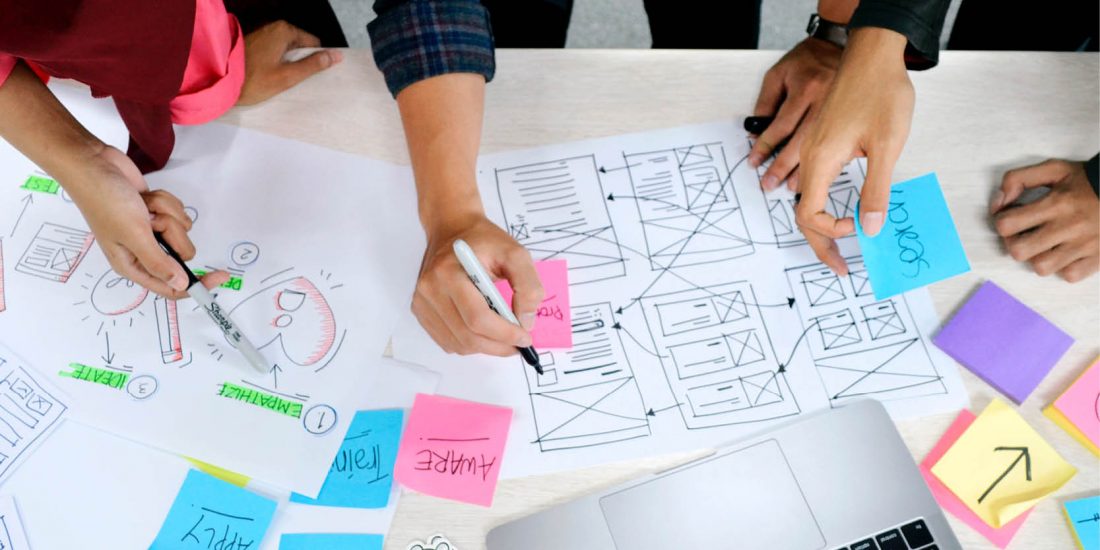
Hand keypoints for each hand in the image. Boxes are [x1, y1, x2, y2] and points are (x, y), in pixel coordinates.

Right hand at [64, 147, 227, 297]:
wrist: (94, 164)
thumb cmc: (104, 200)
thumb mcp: (134, 234)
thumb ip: (158, 262)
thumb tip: (180, 285)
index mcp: (132, 264)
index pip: (170, 286)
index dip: (197, 285)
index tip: (220, 276)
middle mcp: (142, 250)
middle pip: (182, 253)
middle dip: (172, 233)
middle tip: (152, 221)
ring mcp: (150, 230)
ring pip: (182, 229)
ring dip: (166, 212)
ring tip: (143, 206)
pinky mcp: (156, 213)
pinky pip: (177, 212)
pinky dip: (165, 201)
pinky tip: (145, 197)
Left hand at [237, 20, 342, 105]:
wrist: (219, 81)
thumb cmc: (254, 80)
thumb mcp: (288, 76)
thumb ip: (313, 65)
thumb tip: (336, 55)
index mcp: (285, 31)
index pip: (313, 43)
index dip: (315, 60)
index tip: (310, 76)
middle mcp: (274, 28)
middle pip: (299, 46)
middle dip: (300, 62)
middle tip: (295, 81)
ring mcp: (262, 35)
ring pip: (286, 50)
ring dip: (287, 64)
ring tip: (281, 81)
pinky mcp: (253, 44)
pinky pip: (273, 52)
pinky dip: (275, 63)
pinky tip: (270, 77)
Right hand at [412, 212, 542, 355]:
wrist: (452, 228)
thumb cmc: (483, 240)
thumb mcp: (515, 253)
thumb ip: (528, 285)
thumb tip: (526, 322)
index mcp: (449, 272)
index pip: (477, 317)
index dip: (504, 333)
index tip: (525, 337)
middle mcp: (430, 289)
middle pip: (467, 336)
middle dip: (499, 346)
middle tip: (519, 343)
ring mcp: (421, 302)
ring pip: (458, 344)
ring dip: (486, 348)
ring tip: (503, 336)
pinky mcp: (420, 311)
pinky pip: (448, 342)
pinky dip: (470, 344)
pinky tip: (483, 331)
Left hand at [749, 37, 841, 190]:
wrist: (843, 45)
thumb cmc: (808, 60)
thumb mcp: (778, 74)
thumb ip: (766, 103)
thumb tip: (756, 133)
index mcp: (805, 87)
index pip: (781, 125)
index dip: (766, 146)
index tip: (754, 162)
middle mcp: (825, 100)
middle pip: (801, 141)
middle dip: (783, 166)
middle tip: (770, 184)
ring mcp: (843, 109)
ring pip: (822, 146)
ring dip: (806, 170)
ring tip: (792, 186)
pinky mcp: (853, 116)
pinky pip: (841, 143)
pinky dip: (830, 161)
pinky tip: (820, 174)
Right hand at [795, 28, 913, 274]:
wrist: (873, 55)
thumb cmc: (881, 93)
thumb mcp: (887, 146)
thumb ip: (876, 190)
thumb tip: (870, 227)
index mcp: (822, 160)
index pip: (809, 213)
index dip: (830, 231)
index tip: (858, 228)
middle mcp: (811, 157)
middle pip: (801, 213)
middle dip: (819, 244)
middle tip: (838, 267)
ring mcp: (814, 149)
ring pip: (805, 199)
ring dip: (819, 226)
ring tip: (836, 246)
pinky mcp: (822, 142)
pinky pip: (813, 182)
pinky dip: (821, 205)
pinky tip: (839, 212)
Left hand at [991, 159, 1098, 281]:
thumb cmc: (1088, 181)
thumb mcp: (1053, 169)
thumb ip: (1018, 178)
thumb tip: (999, 200)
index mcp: (1055, 203)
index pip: (1007, 224)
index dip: (1001, 220)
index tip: (1011, 216)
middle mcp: (1069, 227)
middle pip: (1019, 251)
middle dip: (1014, 242)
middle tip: (1024, 234)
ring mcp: (1084, 245)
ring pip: (1041, 268)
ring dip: (1037, 257)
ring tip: (1045, 244)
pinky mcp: (1098, 258)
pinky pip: (1069, 275)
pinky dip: (1064, 267)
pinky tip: (1066, 252)